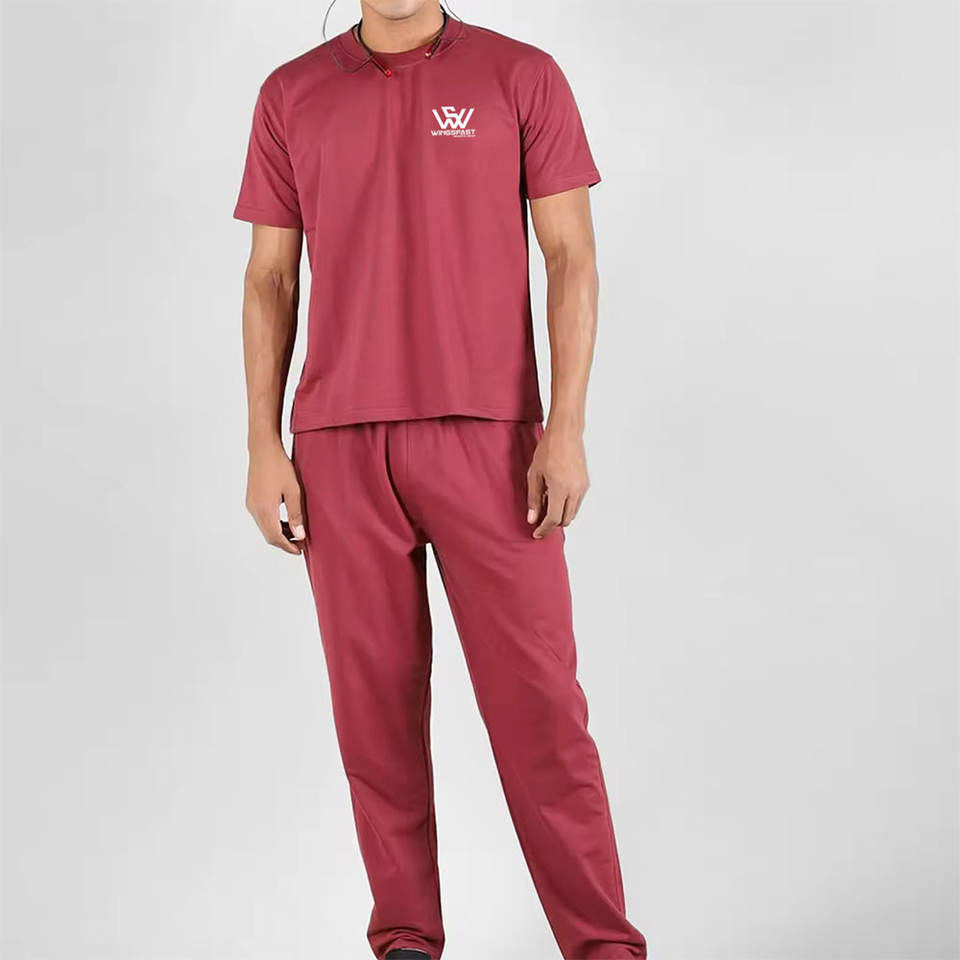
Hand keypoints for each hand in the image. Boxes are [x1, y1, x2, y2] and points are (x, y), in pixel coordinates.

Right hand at [246, 440, 304, 554]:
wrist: (263, 449)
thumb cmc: (280, 466)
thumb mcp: (294, 491)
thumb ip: (296, 514)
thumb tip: (300, 535)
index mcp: (265, 509)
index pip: (276, 537)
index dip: (289, 546)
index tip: (301, 550)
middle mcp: (255, 510)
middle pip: (269, 535)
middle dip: (285, 542)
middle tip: (301, 544)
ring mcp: (251, 505)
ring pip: (265, 528)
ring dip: (279, 533)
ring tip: (297, 532)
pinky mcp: (251, 500)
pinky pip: (262, 519)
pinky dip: (273, 524)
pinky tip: (286, 521)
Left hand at [526, 425, 588, 538]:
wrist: (566, 434)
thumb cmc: (548, 451)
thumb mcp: (534, 475)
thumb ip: (533, 499)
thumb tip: (532, 519)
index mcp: (560, 489)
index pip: (553, 519)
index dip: (544, 529)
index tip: (537, 533)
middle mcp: (574, 491)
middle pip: (565, 520)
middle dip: (552, 524)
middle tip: (540, 521)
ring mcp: (582, 488)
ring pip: (572, 513)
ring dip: (560, 515)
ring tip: (547, 505)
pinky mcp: (586, 484)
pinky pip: (577, 503)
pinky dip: (567, 506)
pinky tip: (556, 496)